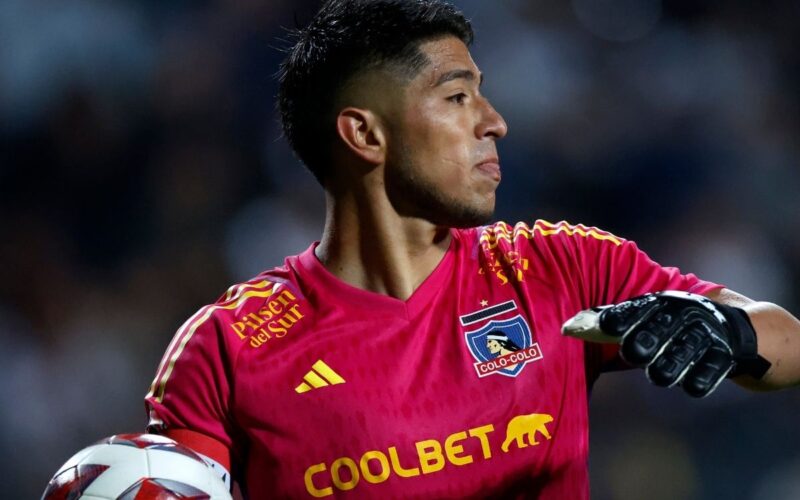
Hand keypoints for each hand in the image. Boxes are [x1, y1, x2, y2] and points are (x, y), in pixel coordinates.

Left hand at [562, 291, 770, 396]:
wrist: (737, 330)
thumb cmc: (676, 324)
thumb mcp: (651, 313)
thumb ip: (614, 319)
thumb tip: (568, 326)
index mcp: (660, 303)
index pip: (633, 311)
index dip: (617, 320)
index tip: (604, 327)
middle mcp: (682, 316)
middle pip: (647, 339)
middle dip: (638, 348)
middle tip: (635, 353)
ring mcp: (704, 336)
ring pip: (668, 365)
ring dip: (662, 371)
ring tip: (661, 371)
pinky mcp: (723, 358)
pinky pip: (700, 380)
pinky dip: (694, 383)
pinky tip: (691, 381)